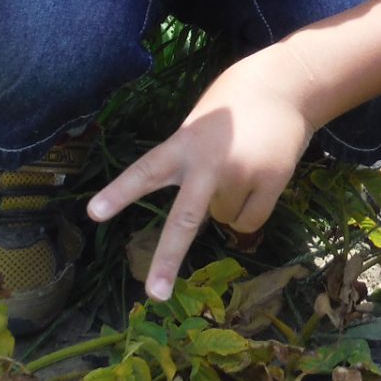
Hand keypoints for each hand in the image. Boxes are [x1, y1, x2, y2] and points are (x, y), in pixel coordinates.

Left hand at [86, 57, 313, 300]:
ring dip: (228, 205)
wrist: (287, 86)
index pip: (145, 170)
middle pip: (185, 218)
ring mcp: (242, 174)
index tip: (94, 214)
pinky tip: (258, 182)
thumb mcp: (200, 125)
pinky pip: (249, 222)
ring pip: (223, 219)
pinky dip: (249, 213)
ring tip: (241, 168)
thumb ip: (190, 162)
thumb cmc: (234, 105)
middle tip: (154, 294)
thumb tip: (206, 213)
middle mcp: (210, 162)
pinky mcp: (272, 181)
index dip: (120, 193)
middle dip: (167, 259)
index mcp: (184, 143)